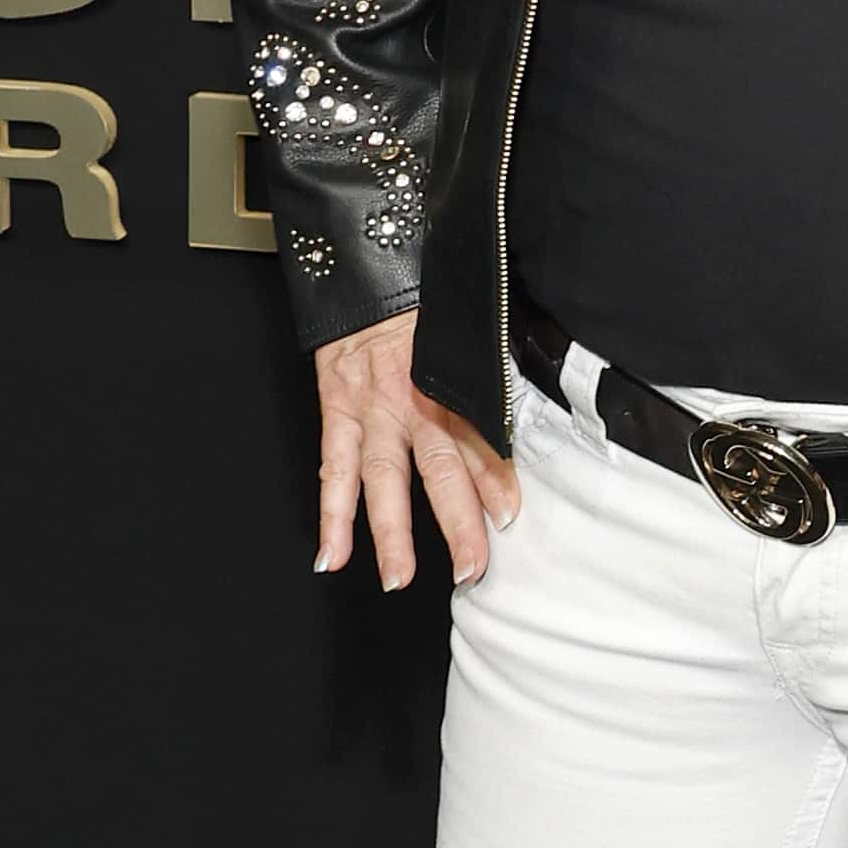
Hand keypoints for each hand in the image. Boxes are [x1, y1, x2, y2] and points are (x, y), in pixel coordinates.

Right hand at [312, 308, 520, 591]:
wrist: (370, 269)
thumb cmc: (429, 304)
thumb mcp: (468, 337)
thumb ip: (487, 383)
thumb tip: (516, 428)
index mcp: (454, 382)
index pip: (480, 437)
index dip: (496, 478)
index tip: (510, 516)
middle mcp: (415, 402)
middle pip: (440, 469)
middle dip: (456, 523)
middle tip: (471, 569)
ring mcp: (373, 411)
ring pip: (384, 479)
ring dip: (391, 533)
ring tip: (399, 578)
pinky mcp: (338, 411)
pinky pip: (333, 470)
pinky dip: (331, 515)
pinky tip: (331, 555)